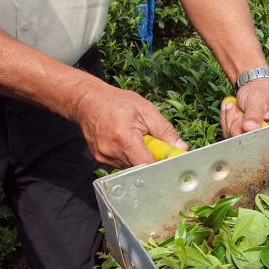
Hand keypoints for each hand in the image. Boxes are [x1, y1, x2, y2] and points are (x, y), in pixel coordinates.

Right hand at [72, 79, 186, 167]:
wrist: (88, 101)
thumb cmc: (117, 102)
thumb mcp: (146, 110)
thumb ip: (164, 130)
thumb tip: (181, 147)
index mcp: (124, 138)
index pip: (148, 164)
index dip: (161, 164)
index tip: (169, 158)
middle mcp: (111, 151)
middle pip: (141, 168)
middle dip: (151, 159)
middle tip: (152, 143)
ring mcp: (104, 157)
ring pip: (132, 167)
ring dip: (139, 157)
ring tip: (136, 139)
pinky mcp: (100, 159)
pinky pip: (122, 164)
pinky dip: (129, 156)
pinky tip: (126, 142)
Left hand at [220, 78, 268, 137]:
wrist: (253, 87)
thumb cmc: (262, 92)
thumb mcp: (259, 100)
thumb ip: (255, 115)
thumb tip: (250, 128)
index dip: (257, 137)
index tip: (246, 125)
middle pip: (250, 144)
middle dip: (238, 126)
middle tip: (238, 111)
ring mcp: (254, 138)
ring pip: (236, 139)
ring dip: (230, 121)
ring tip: (234, 107)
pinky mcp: (241, 136)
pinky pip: (228, 134)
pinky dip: (226, 120)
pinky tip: (231, 110)